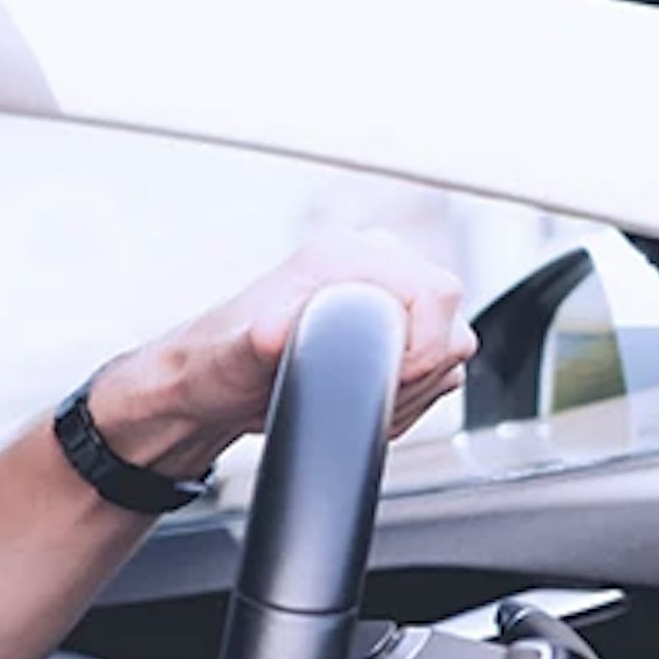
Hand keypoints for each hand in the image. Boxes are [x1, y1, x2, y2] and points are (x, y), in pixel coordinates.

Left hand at [86, 233, 476, 479]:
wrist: (210, 388)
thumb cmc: (215, 364)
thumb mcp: (234, 356)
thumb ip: (259, 341)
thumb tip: (274, 331)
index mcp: (344, 255)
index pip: (436, 292)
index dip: (423, 347)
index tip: (386, 379)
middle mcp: (372, 268)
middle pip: (448, 324)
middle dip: (415, 375)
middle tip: (361, 395)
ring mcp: (386, 300)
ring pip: (448, 351)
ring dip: (412, 391)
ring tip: (350, 398)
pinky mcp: (392, 333)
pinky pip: (436, 371)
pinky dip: (409, 398)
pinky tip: (361, 403)